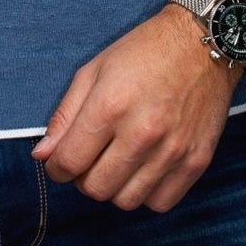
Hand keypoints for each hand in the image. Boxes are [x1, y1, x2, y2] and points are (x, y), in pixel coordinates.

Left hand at [29, 5, 240, 212]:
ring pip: (126, 201)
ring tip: (118, 162)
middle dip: (83, 178)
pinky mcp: (196, 161)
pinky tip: (144, 169)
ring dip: (115, 187)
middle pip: (95, 189)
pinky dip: (146, 193)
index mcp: (110, 105)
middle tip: (91, 159)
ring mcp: (172, 150)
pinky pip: (160, 202)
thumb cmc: (144, 52)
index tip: (61, 162)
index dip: (57, 167)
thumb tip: (43, 155)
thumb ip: (65, 115)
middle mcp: (141, 133)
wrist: (202, 43)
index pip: (69, 162)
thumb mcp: (94, 70)